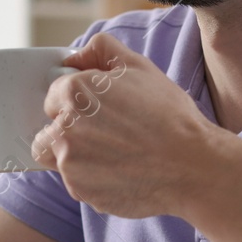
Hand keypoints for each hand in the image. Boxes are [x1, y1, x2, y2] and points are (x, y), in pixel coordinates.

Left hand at [32, 33, 222, 217]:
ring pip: (58, 158)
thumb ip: (102, 50)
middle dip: (71, 131)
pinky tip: (120, 172)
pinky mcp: (79, 191)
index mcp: (75, 92)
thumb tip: (75, 55)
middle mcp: (65, 127)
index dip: (76, 102)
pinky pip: (75, 183)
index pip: (54, 96)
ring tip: (113, 155)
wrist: (191, 166)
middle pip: (50, 129)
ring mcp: (70, 162)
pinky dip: (92, 180)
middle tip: (107, 135)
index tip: (99, 111)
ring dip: (77, 157)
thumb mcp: (140, 67)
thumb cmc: (170, 116)